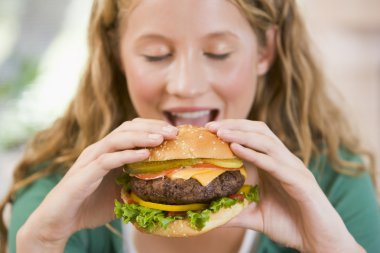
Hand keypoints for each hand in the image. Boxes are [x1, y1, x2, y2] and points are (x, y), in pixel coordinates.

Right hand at [17, 119, 177, 251]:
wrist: (61, 220)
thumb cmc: (91, 204)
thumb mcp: (121, 191)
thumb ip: (137, 182)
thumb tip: (165, 182)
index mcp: (109, 151)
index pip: (133, 129)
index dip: (153, 126)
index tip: (174, 131)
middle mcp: (99, 150)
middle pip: (128, 128)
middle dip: (152, 127)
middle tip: (174, 132)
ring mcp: (91, 159)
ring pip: (118, 139)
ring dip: (141, 137)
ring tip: (162, 139)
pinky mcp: (85, 173)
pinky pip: (108, 160)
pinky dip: (127, 155)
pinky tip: (144, 154)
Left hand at [206, 120, 363, 252]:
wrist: (318, 242)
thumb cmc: (290, 225)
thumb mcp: (255, 215)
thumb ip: (235, 211)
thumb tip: (209, 213)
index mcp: (273, 164)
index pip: (252, 136)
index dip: (232, 128)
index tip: (208, 129)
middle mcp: (283, 161)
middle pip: (259, 131)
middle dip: (234, 125)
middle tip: (211, 126)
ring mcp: (293, 169)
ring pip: (266, 142)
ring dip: (241, 134)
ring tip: (221, 132)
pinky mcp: (299, 182)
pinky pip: (273, 163)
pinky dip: (254, 154)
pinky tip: (236, 148)